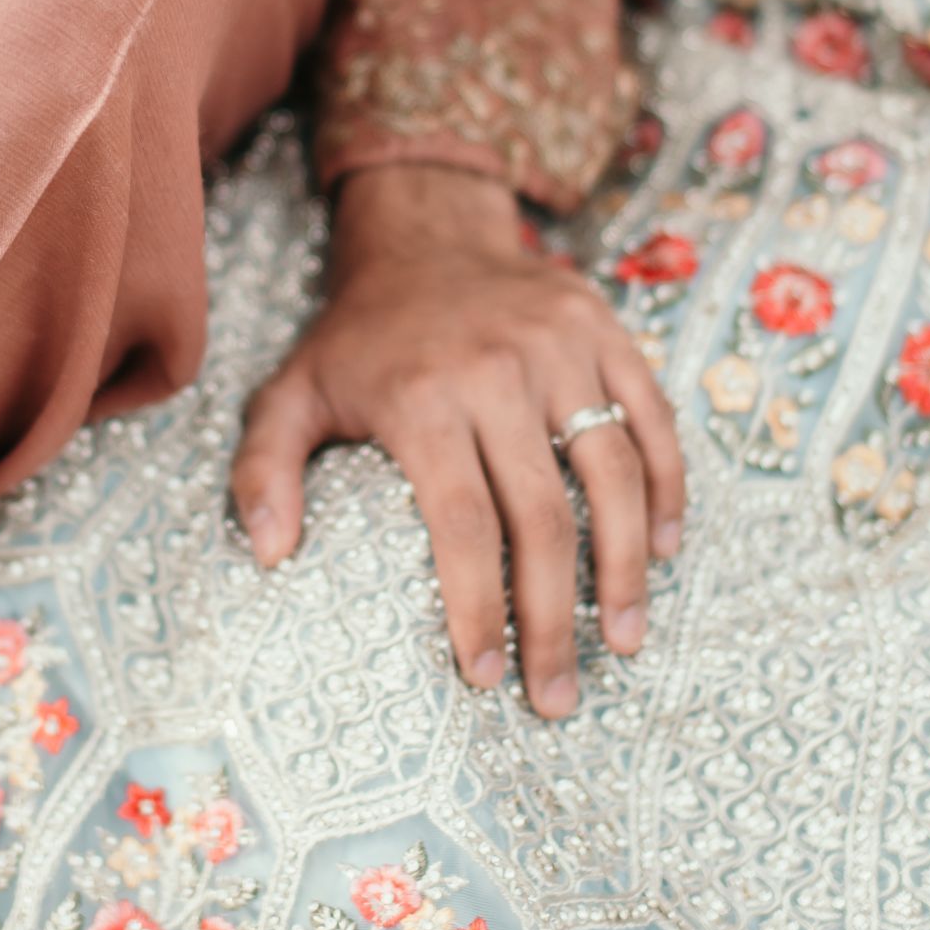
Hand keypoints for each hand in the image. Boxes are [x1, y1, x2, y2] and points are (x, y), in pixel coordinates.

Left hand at [232, 164, 683, 716]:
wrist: (425, 233)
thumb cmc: (358, 339)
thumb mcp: (289, 394)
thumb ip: (263, 471)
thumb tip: (269, 556)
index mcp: (421, 396)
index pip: (461, 525)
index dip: (478, 608)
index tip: (484, 677)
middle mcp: (497, 370)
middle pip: (542, 517)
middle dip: (553, 620)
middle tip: (558, 696)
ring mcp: (561, 346)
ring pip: (613, 473)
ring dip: (625, 568)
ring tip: (621, 639)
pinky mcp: (606, 330)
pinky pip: (652, 418)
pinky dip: (665, 487)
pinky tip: (661, 549)